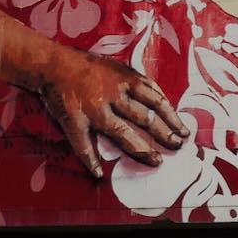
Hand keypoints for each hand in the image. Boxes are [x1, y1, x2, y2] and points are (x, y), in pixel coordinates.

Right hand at [38, 50, 188, 177]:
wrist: (53, 63)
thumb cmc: (89, 66)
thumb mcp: (118, 67)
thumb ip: (138, 82)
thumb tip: (161, 98)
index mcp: (126, 80)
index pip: (157, 100)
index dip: (173, 117)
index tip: (184, 131)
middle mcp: (112, 95)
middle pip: (144, 118)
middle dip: (164, 134)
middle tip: (176, 147)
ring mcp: (93, 109)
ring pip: (121, 133)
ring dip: (140, 149)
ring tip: (155, 161)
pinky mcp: (73, 119)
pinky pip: (83, 144)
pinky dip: (91, 160)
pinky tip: (99, 174)